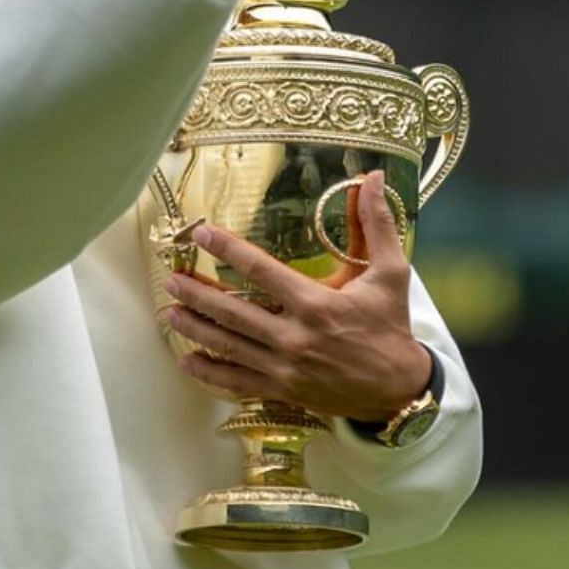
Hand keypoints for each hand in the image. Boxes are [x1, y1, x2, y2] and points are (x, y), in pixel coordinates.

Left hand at [161, 170, 431, 421]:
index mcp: (317, 304)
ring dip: (195, 328)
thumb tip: (375, 178)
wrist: (398, 387)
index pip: (261, 272)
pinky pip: (236, 382)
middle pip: (233, 312)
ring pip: (228, 345)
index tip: (202, 234)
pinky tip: (187, 359)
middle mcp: (295, 337)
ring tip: (170, 312)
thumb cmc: (391, 325)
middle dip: (198, 293)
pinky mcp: (282, 390)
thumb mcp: (391, 272)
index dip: (228, 250)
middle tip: (172, 279)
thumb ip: (377, 224)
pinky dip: (208, 372)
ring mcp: (285, 367)